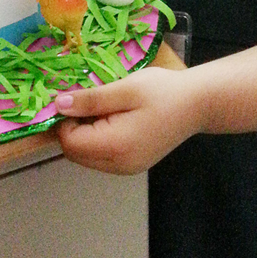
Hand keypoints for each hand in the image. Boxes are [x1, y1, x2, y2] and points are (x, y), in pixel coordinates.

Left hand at [55, 67, 193, 174]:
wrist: (198, 103)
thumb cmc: (162, 91)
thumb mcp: (124, 89)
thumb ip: (90, 100)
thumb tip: (58, 105)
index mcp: (115, 147)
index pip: (69, 143)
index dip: (64, 120)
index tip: (74, 97)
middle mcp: (118, 165)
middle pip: (74, 153)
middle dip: (72, 127)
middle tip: (87, 100)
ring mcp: (126, 168)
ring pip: (86, 156)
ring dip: (84, 132)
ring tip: (102, 106)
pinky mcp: (132, 163)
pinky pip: (101, 156)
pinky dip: (97, 138)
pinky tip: (112, 117)